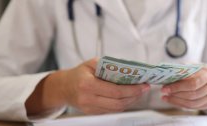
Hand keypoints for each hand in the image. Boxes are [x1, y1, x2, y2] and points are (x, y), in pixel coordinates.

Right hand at [26, 58, 150, 114]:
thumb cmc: (78, 74)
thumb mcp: (91, 63)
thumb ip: (109, 65)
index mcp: (87, 84)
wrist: (63, 88)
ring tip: (138, 92)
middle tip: (144, 88)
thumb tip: (129, 69)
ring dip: (130, 101)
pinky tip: (128, 97)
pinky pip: (111, 111)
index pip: (115, 91)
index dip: (132, 89)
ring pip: (116, 109)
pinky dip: (122, 104)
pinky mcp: (93, 113)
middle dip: (134, 95)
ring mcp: (90, 108)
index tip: (143, 84)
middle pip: (118, 102)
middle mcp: (88, 98)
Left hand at [161, 64, 206, 109]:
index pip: (193, 83)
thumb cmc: (199, 70)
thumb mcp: (192, 66)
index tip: (165, 88)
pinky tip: (173, 100)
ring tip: (166, 97)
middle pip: (193, 94)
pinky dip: (182, 104)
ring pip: (193, 103)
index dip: (178, 87)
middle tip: (164, 92)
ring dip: (177, 101)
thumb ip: (182, 70)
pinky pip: (194, 107)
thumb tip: (167, 77)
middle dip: (176, 94)